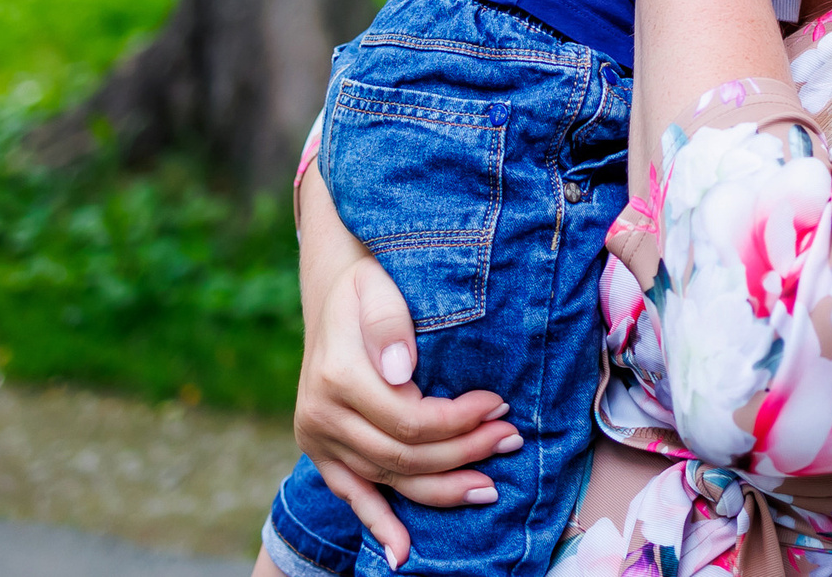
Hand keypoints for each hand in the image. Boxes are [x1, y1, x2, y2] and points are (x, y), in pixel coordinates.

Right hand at [291, 173, 521, 569]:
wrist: (332, 290)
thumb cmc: (366, 282)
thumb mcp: (377, 285)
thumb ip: (389, 323)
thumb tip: (403, 373)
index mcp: (337, 376)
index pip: (410, 419)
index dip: (460, 420)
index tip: (501, 404)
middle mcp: (322, 416)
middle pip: (406, 454)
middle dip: (464, 451)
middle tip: (512, 439)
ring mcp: (320, 440)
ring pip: (390, 479)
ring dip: (442, 487)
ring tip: (489, 486)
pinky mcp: (323, 453)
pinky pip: (353, 495)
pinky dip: (379, 525)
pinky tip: (402, 554)